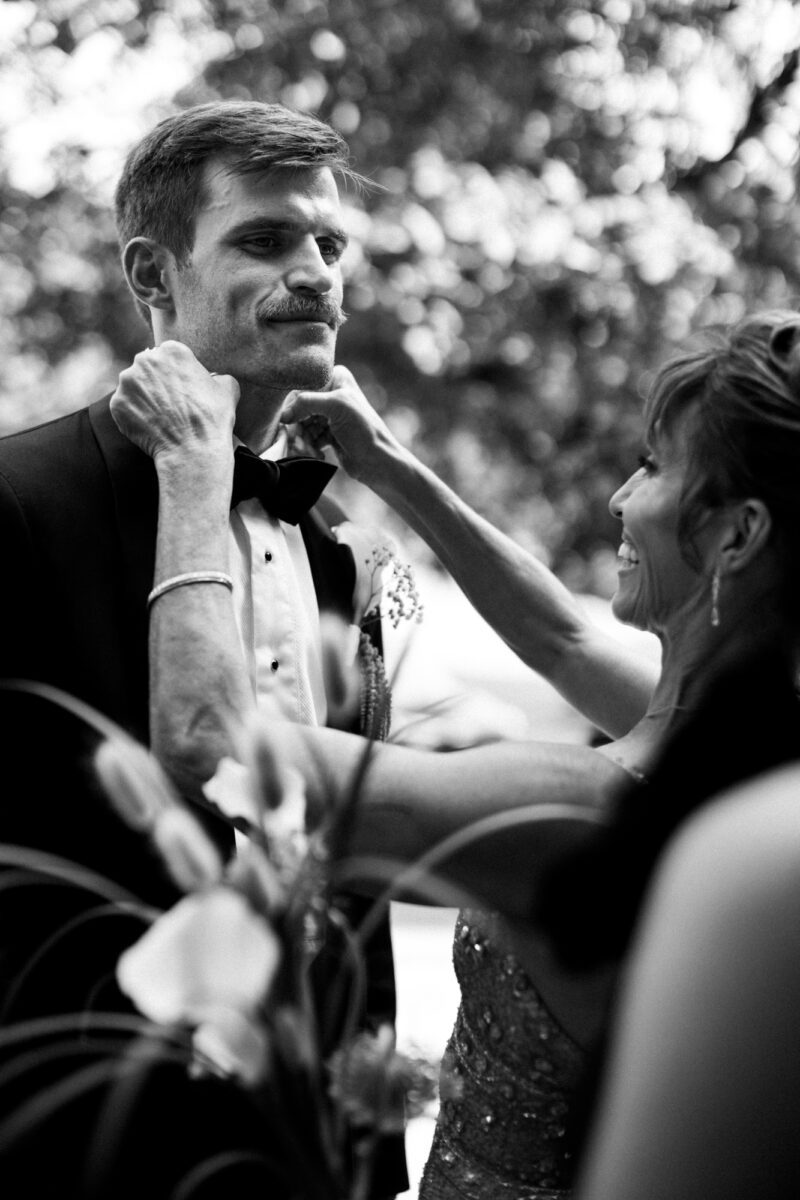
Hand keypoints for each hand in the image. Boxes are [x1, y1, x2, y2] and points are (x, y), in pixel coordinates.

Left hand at [110, 341, 238, 463]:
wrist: (193, 450)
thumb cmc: (212, 420)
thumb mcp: (227, 390)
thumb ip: (217, 377)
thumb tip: (214, 379)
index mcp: (172, 350)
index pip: (169, 356)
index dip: (175, 373)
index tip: (180, 388)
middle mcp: (146, 360)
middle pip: (147, 367)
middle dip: (155, 382)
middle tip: (169, 404)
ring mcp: (128, 382)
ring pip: (133, 386)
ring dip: (143, 397)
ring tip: (159, 416)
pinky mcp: (117, 403)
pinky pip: (124, 406)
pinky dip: (134, 415)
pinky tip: (149, 426)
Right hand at [280, 365, 400, 485]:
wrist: (377, 462)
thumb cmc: (364, 431)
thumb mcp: (336, 407)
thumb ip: (306, 402)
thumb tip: (282, 414)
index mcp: (336, 378)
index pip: (302, 388)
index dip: (294, 407)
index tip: (289, 423)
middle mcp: (332, 393)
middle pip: (299, 408)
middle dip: (299, 427)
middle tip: (300, 442)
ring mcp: (329, 413)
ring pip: (301, 424)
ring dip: (304, 440)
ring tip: (312, 451)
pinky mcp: (328, 432)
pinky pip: (308, 436)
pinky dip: (310, 446)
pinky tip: (319, 453)